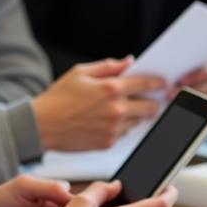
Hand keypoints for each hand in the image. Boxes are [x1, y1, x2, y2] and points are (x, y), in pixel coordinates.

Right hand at [33, 57, 166, 150]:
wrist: (42, 126)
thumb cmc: (58, 97)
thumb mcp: (80, 73)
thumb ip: (108, 67)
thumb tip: (128, 62)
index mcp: (110, 89)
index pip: (145, 84)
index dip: (157, 83)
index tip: (164, 83)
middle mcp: (116, 110)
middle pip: (150, 108)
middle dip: (152, 103)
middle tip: (150, 100)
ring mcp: (114, 129)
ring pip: (137, 122)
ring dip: (135, 115)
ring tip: (120, 109)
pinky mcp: (108, 143)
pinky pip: (124, 134)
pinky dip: (121, 127)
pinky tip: (107, 121)